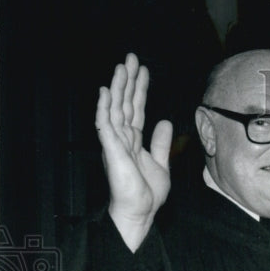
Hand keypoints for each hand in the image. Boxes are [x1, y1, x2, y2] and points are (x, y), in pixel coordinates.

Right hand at [96, 53, 172, 251]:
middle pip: (125, 103)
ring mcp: (115, 143)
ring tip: (121, 66)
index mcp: (134, 140)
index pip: (136, 109)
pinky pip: (105, 126)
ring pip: (115, 109)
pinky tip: (105, 93)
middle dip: (128, 80)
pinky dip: (105, 109)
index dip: (139, 89)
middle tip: (131, 57)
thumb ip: (160, 143)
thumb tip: (164, 122)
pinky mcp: (111, 151)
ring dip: (117, 87)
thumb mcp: (161, 164)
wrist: (139, 212)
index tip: (142, 70)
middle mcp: (122, 138)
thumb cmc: (146, 193)